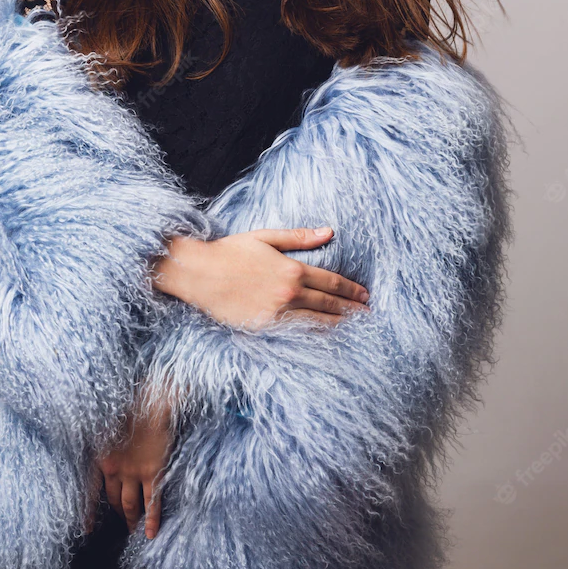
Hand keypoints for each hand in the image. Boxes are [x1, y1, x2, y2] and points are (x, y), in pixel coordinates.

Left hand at [93, 390, 173, 539]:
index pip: (90, 490)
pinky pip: (152, 501)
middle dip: (116, 513)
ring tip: (133, 531)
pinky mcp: (153, 471)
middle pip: (113, 499)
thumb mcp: (105, 421)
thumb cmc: (129, 403)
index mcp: (100, 456)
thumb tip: (85, 440)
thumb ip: (100, 437)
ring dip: (131, 519)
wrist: (152, 399)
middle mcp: (114, 468)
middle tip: (120, 525)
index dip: (89, 511)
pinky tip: (151, 534)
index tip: (87, 530)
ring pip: (130, 504)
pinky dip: (152, 519)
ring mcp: (134, 472)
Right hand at [150, 226, 370, 328]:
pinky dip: (315, 335)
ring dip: (340, 324)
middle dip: (352, 309)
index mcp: (292, 269)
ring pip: (318, 321)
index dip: (351, 289)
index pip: (331, 281)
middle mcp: (289, 293)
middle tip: (368, 313)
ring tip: (356, 327)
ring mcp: (278, 313)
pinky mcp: (265, 328)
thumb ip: (299, 237)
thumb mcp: (265, 237)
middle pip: (330, 303)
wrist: (199, 273)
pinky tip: (325, 337)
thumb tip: (328, 232)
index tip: (365, 294)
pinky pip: (297, 333)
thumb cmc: (230, 251)